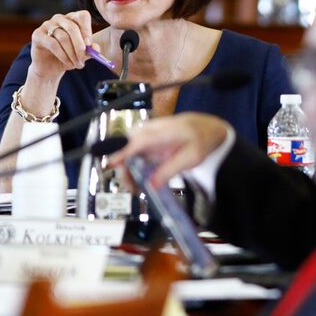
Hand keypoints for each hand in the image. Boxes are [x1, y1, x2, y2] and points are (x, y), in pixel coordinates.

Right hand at [29, 10, 95, 79]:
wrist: (50, 68)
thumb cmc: (69, 57)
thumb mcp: (82, 54)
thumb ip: (90, 50)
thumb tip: (95, 48)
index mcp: (73, 19)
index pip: (82, 16)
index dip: (87, 29)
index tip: (89, 44)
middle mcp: (59, 19)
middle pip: (72, 27)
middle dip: (80, 45)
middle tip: (83, 58)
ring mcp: (47, 25)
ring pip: (63, 37)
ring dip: (72, 54)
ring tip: (77, 64)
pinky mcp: (37, 35)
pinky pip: (53, 44)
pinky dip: (63, 56)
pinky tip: (68, 64)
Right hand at [108, 113, 229, 187]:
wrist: (204, 127)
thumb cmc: (199, 140)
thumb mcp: (191, 158)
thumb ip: (170, 170)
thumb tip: (151, 185)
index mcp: (164, 131)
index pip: (138, 140)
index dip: (122, 151)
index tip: (111, 163)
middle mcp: (150, 130)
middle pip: (127, 147)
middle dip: (124, 169)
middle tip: (133, 188)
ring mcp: (146, 134)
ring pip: (126, 151)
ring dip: (128, 170)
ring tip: (135, 188)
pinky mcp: (145, 141)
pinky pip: (132, 154)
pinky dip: (133, 168)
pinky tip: (139, 180)